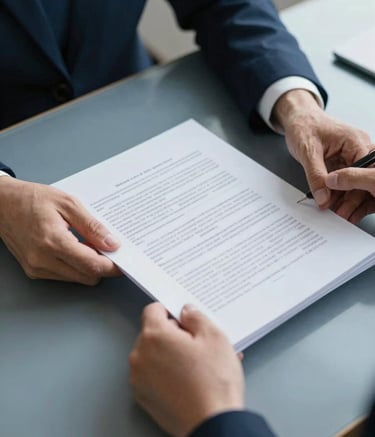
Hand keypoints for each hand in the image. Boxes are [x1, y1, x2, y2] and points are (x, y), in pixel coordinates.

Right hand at [0, 177, 120, 283]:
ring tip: (88, 245)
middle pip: (87, 276)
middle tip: (108, 249)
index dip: (112, 266)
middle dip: (102, 266)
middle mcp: (43, 260)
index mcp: (53, 241)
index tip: (124, 261)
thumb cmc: (32, 199)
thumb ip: (92, 226)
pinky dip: (75, 266)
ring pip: (76, 278)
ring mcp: (36, 268)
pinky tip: (75, 249)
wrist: (1, 204)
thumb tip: (112, 244)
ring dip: (88, 266)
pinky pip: (64, 276)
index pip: (92, 265)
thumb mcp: (68, 204)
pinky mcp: (33, 271)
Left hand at [129, 303, 243, 436]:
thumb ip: (196, 316)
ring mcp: (139, 379)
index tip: (183, 320)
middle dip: (172, 335)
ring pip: (152, 354)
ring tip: (196, 366)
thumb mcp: (214, 336)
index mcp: (154, 336)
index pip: (153, 310)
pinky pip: (151, 375)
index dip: (170, 311)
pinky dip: (165, 373)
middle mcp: (140, 356)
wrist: (213, 423)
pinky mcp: (143, 397)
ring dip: (169, 354)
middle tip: (196, 346)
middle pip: (152, 333)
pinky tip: (188, 380)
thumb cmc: (214, 382)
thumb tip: (186, 312)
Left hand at [273, 90, 372, 216]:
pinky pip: (346, 181)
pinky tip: (332, 205)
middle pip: (361, 179)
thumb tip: (322, 197)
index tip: (342, 207)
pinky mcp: (344, 163)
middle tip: (339, 215)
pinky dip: (339, 194)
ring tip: (335, 214)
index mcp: (355, 141)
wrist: (298, 119)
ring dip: (345, 199)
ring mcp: (352, 156)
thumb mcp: (308, 151)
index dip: (354, 191)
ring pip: (354, 182)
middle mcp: (359, 148)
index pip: (363, 170)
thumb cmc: (304, 126)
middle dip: (351, 199)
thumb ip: (315, 175)